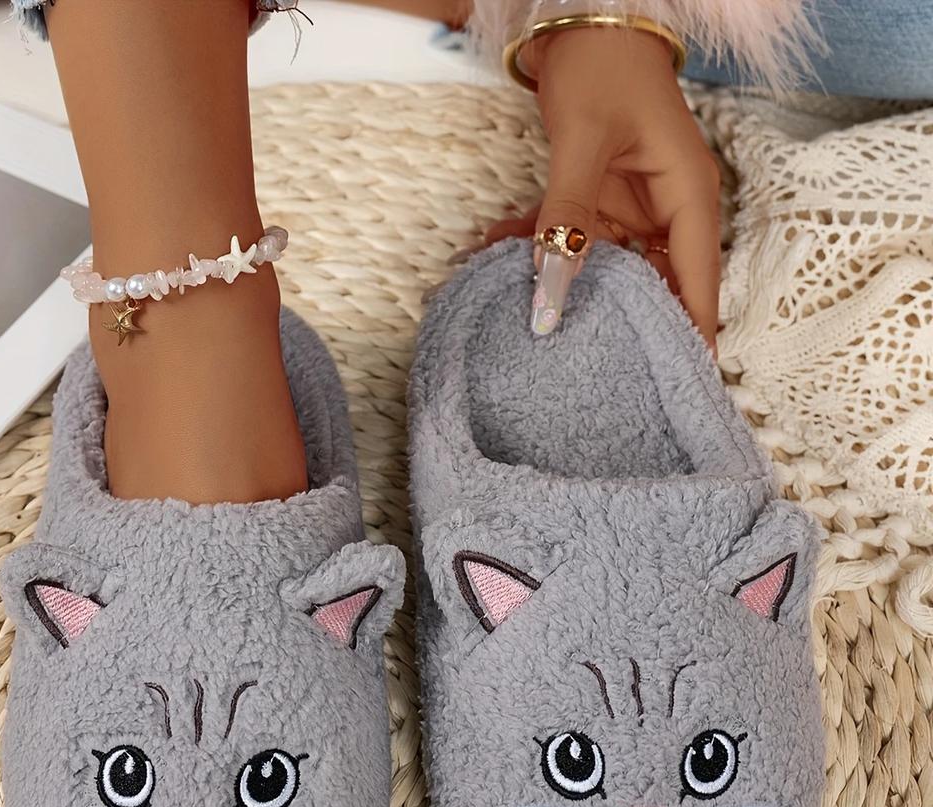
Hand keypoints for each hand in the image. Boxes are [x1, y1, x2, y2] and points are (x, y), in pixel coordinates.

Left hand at [487, 26, 720, 348]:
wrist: (586, 21)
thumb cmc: (604, 68)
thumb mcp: (584, 144)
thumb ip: (566, 220)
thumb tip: (549, 292)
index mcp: (689, 197)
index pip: (698, 282)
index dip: (691, 335)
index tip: (681, 383)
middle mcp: (667, 211)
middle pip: (654, 285)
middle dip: (620, 323)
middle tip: (590, 371)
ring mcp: (631, 209)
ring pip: (604, 268)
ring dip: (563, 284)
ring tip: (527, 322)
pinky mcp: (599, 203)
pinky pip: (572, 239)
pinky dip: (537, 247)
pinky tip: (493, 257)